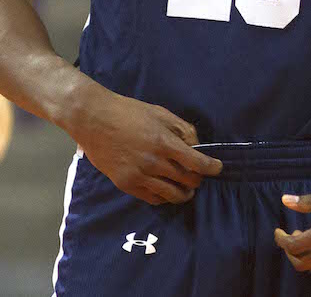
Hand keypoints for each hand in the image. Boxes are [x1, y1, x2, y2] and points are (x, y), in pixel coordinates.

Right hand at [65, 84, 221, 205]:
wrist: (93, 119)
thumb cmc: (128, 112)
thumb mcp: (160, 112)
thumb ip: (182, 128)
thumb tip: (197, 145)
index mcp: (163, 142)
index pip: (197, 163)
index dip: (212, 167)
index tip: (217, 168)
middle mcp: (153, 162)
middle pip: (187, 180)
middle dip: (198, 180)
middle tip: (199, 176)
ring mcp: (139, 175)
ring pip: (172, 195)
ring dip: (184, 193)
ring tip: (186, 189)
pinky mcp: (126, 184)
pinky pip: (153, 199)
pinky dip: (164, 197)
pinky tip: (167, 190)